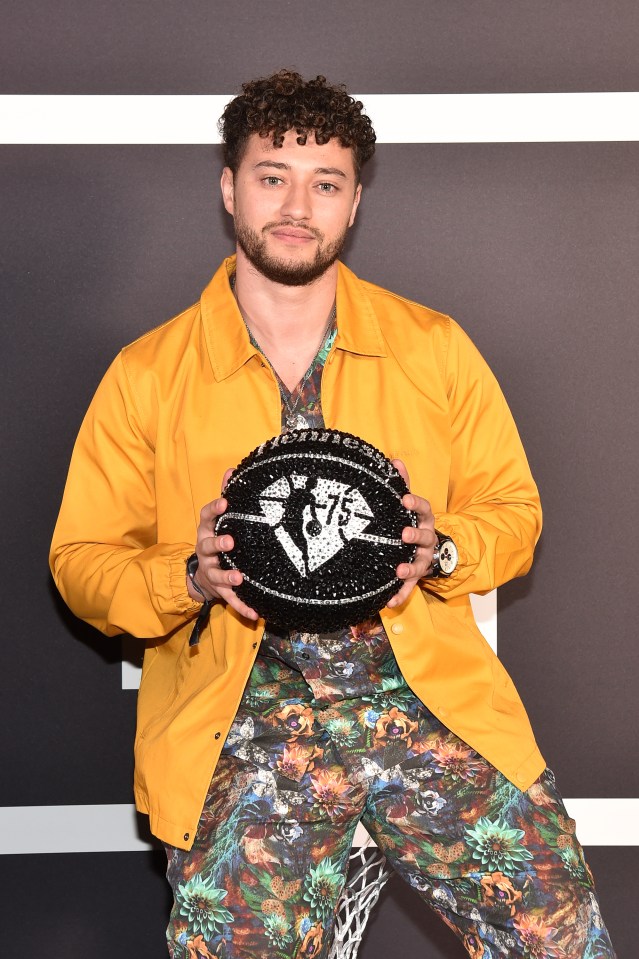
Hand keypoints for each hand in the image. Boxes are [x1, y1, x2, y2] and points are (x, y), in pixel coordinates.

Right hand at [187, 468, 258, 621]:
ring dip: (228, 576)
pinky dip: (242, 607)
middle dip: (218, 544)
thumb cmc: (216, 541)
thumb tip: (233, 469)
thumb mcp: (217, 520)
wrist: (201, 578)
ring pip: (217, 574)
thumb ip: (225, 496)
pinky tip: (255, 613)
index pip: (206, 517)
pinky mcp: (219, 590)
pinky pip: (231, 599)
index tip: (226, 503)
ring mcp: (211, 571)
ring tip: (240, 577)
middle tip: (231, 542)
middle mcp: (206, 551)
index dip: (214, 510)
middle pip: (208, 546)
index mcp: (206, 531)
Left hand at [386, 459, 436, 608]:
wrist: (432, 551)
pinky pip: (410, 588)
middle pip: (426, 537)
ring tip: (399, 571)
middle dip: (415, 536)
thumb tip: (394, 461)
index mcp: (425, 520)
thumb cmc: (414, 524)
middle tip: (403, 534)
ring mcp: (424, 560)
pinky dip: (401, 595)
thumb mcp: (410, 505)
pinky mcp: (418, 577)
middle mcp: (428, 540)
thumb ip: (402, 484)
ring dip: (410, 568)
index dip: (415, 503)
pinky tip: (390, 601)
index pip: (424, 508)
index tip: (403, 498)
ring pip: (420, 564)